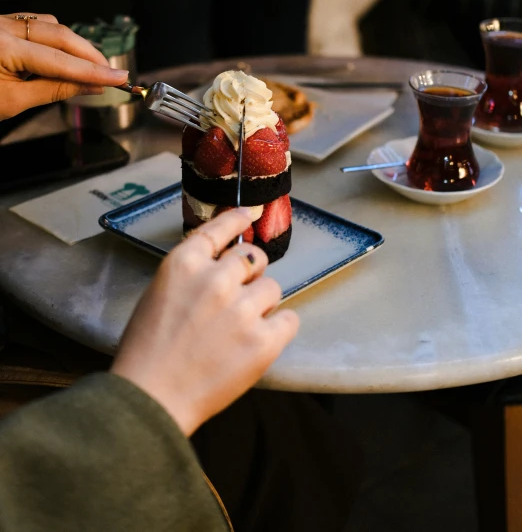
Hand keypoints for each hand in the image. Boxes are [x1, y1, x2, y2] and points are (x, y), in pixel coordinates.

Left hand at [0, 13, 128, 119]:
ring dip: (74, 45)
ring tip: (91, 68)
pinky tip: (66, 54)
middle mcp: (2, 27)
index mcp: (2, 46)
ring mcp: (0, 22)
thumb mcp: (12, 102)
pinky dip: (56, 38)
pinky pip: (35, 23)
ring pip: (50, 25)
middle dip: (89, 55)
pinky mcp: (0, 24)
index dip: (93, 71)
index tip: (119, 79)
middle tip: (112, 73)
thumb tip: (90, 87)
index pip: (60, 60)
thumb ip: (54, 90)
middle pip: (60, 34)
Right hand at [111, 209, 298, 435]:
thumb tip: (223, 264)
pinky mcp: (263, 340)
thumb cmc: (146, 351)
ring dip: (261, 302)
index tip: (250, 215)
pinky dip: (279, 328)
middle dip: (249, 272)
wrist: (151, 398)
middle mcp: (216, 279)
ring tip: (242, 327)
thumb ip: (191, 274)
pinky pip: (289, 319)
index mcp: (185, 264)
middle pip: (252, 257)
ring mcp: (242, 309)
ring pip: (272, 287)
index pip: (220, 228)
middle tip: (239, 295)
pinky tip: (261, 340)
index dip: (238, 219)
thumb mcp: (159, 294)